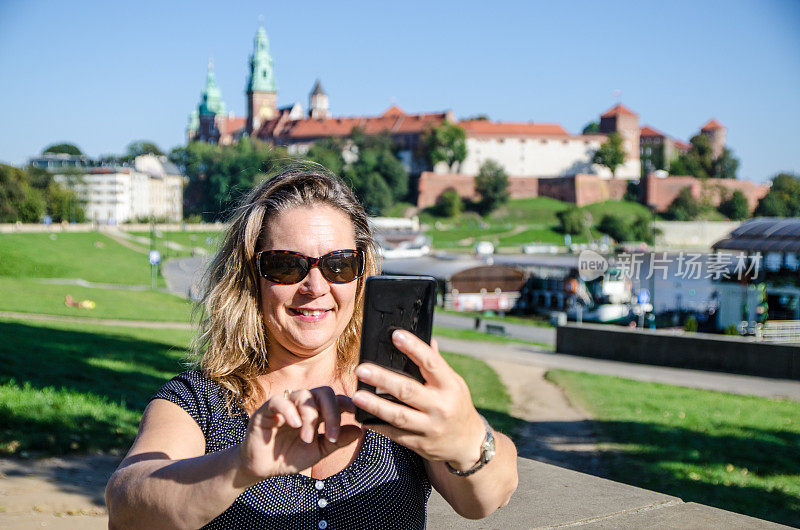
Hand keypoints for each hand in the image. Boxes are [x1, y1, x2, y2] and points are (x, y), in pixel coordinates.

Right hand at [238, 387, 361, 480]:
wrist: (262, 469)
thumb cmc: (289, 457)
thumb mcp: (318, 452)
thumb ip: (337, 441)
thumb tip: (360, 430)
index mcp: (317, 412)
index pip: (335, 399)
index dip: (348, 404)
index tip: (357, 415)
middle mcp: (302, 404)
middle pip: (324, 392)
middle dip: (332, 412)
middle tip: (331, 435)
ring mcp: (285, 404)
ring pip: (304, 395)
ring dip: (310, 417)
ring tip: (307, 439)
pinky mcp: (266, 409)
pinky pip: (279, 400)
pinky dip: (289, 411)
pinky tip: (295, 425)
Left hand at [353, 330, 486, 471]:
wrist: (468, 444)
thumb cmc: (457, 406)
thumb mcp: (454, 383)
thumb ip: (437, 364)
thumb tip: (427, 338)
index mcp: (450, 386)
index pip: (431, 362)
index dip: (413, 347)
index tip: (396, 335)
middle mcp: (441, 406)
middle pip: (408, 390)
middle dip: (382, 379)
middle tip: (361, 369)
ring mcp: (430, 427)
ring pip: (398, 415)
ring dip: (375, 405)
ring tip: (357, 395)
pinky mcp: (420, 443)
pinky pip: (395, 435)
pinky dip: (378, 426)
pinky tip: (363, 417)